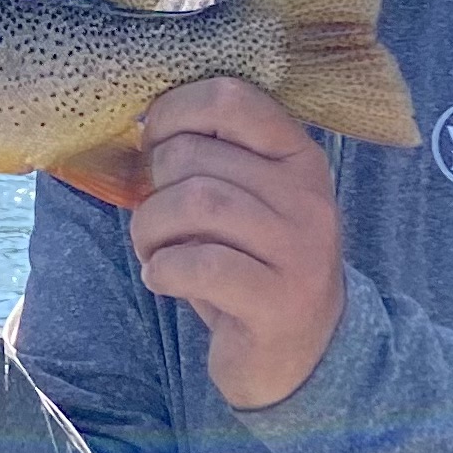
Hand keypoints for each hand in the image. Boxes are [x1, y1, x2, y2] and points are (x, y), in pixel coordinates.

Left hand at [134, 77, 344, 409]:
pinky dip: (163, 269)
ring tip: (152, 249)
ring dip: (150, 227)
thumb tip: (145, 123)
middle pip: (197, 156)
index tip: (152, 142)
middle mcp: (307, 195)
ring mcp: (299, 250)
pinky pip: (199, 264)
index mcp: (297, 155)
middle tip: (152, 218)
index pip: (231, 98)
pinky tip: (162, 279)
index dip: (175, 111)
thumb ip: (212, 157)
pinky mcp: (278, 302)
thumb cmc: (254, 263)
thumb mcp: (246, 199)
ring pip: (196, 202)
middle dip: (152, 186)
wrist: (304, 354)